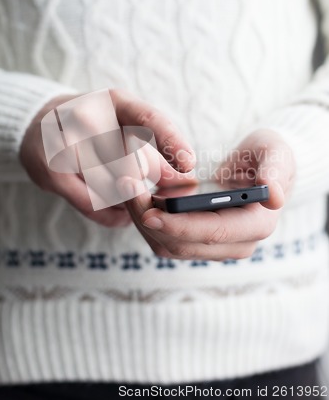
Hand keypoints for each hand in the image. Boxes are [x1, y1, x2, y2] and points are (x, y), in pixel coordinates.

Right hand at [20, 89, 195, 227]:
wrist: (40, 124)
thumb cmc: (95, 129)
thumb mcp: (126, 129)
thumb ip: (156, 154)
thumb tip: (186, 182)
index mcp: (114, 101)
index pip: (148, 118)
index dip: (171, 141)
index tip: (188, 163)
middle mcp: (88, 115)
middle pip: (128, 158)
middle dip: (144, 181)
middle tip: (154, 196)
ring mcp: (65, 140)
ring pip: (110, 185)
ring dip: (126, 200)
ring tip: (134, 203)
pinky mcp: (50, 167)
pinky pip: (90, 201)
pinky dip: (109, 213)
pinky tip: (120, 214)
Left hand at [123, 129, 295, 259]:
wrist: (257, 168)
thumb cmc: (267, 157)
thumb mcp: (276, 154)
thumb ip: (276, 171)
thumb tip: (274, 197)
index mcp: (256, 225)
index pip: (213, 233)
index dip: (180, 225)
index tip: (150, 212)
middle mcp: (236, 244)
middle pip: (183, 244)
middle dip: (150, 220)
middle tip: (125, 189)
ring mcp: (214, 247)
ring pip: (167, 246)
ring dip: (141, 221)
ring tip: (125, 189)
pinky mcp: (196, 242)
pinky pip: (164, 240)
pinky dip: (145, 221)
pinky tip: (134, 196)